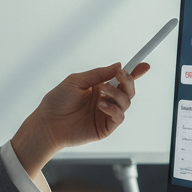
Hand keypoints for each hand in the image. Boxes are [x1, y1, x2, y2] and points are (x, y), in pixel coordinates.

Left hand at [12, 62, 149, 174]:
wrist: (47, 124)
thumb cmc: (57, 101)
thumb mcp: (76, 81)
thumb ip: (98, 74)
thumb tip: (119, 65)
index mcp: (99, 87)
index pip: (121, 79)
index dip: (135, 72)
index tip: (144, 64)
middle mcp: (106, 99)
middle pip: (128, 90)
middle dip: (129, 80)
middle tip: (120, 75)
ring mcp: (106, 114)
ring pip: (126, 102)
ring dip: (117, 94)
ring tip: (102, 92)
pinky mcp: (105, 128)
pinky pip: (119, 117)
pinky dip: (114, 109)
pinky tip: (101, 105)